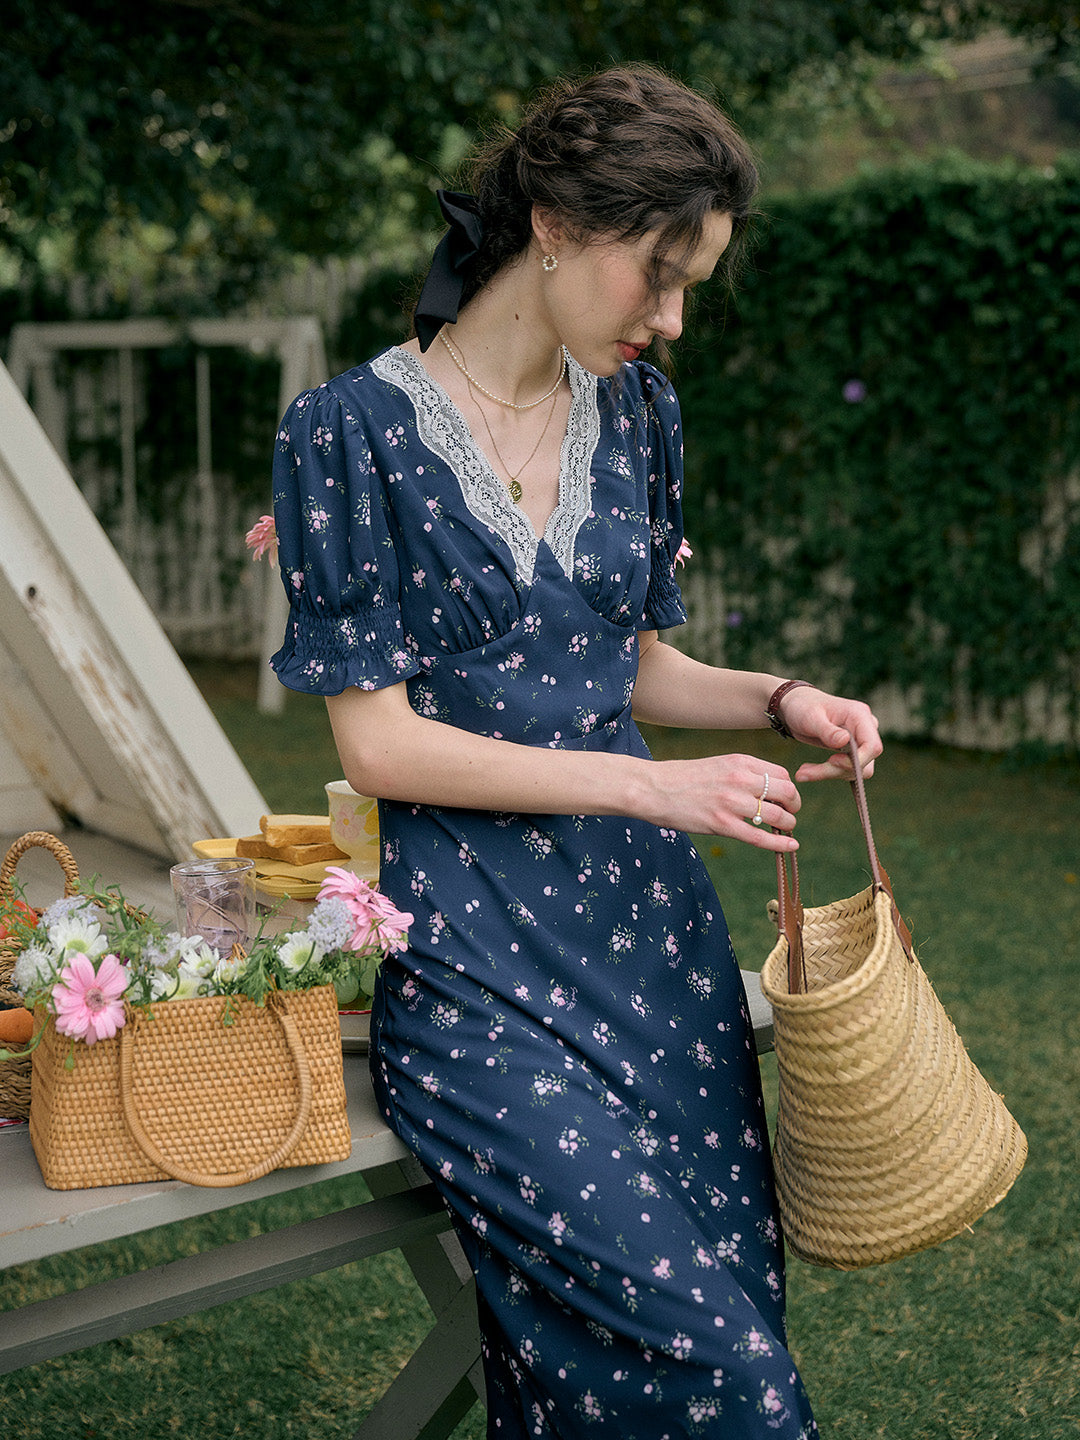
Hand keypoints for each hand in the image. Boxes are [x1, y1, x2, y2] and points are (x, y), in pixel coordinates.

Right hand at [644, 753, 800, 851]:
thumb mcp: (717, 765)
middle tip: (789, 815)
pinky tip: (790, 846)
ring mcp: (732, 802)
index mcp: (739, 762)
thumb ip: (742, 774)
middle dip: (793, 806)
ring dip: (787, 825)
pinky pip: (761, 837)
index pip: (781, 775)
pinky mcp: (722, 825)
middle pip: (786, 793)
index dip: (788, 789)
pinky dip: (780, 843)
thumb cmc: (682, 778)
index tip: (784, 799)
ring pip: (778, 816)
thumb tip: (766, 790)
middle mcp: (740, 779)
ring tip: (784, 830)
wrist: (652, 788)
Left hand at [776, 686, 882, 782]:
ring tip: (801, 773)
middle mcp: (865, 728)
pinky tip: (807, 771)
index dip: (857, 760)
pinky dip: (828, 772)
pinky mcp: (852, 750)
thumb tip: (844, 741)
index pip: (872, 746)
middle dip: (836, 770)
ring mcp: (860, 740)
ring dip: (829, 774)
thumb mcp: (810, 717)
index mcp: (860, 716)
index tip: (832, 761)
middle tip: (803, 773)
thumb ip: (827, 731)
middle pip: (864, 762)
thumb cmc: (804, 706)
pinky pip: (846, 769)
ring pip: (855, 770)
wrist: (798, 705)